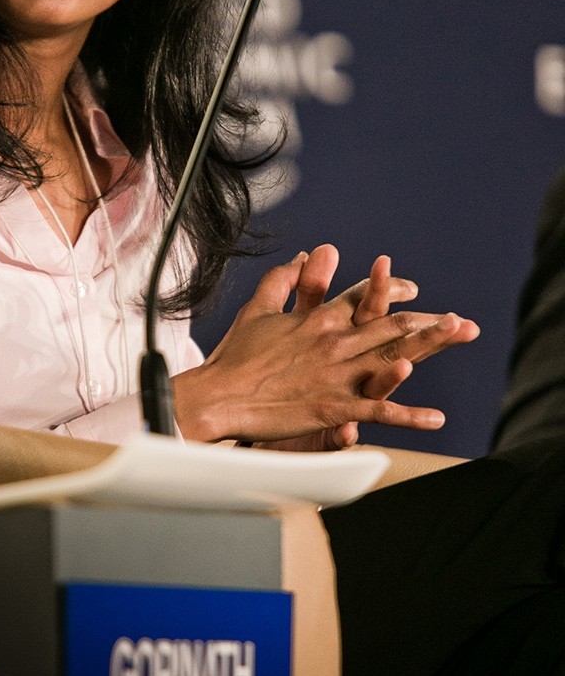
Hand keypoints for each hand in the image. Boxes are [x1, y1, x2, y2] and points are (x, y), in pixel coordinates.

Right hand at [172, 245, 478, 447]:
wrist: (219, 396)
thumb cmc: (235, 356)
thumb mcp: (258, 309)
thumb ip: (283, 280)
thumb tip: (304, 256)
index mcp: (317, 318)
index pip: (362, 297)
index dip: (389, 290)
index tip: (410, 288)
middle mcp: (334, 341)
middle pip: (389, 326)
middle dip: (427, 323)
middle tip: (457, 320)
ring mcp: (337, 375)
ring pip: (393, 358)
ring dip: (429, 348)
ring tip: (456, 340)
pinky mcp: (334, 407)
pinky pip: (380, 412)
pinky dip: (411, 416)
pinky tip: (436, 418)